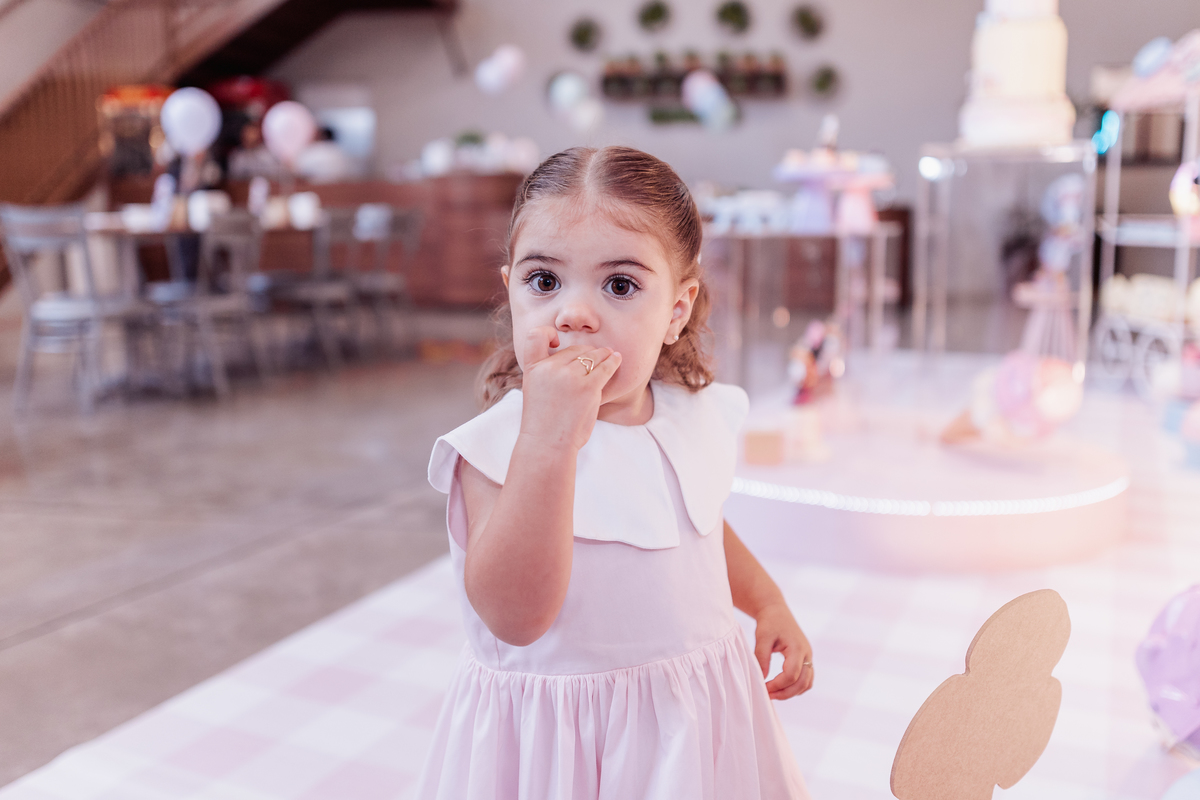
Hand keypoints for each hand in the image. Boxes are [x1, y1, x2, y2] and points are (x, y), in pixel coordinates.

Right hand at [518, 326, 621, 451]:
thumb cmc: (543, 423)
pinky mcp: (588, 387)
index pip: (536, 336)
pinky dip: (613, 362)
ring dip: (602, 354)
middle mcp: (550, 368)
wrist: (547, 444)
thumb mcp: (534, 391)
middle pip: (573, 349)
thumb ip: (547, 374)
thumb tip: (574, 359)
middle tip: (596, 356)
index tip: (557, 341)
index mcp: (533, 368)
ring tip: (610, 354)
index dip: (547, 333)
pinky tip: (617, 359)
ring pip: (592, 355)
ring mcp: (569, 376)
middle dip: (585, 353)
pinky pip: (606, 367)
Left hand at [754, 602, 813, 699]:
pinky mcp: (806, 659)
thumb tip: (762, 678)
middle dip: (785, 693)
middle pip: (802, 683)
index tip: (763, 687)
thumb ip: (762, 657)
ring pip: (807, 683)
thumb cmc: (769, 622)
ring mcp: (808, 657)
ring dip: (792, 692)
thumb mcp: (762, 637)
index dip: (778, 685)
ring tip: (774, 693)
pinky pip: (807, 679)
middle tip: (768, 695)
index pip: (791, 674)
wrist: (776, 611)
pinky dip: (797, 687)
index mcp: (797, 647)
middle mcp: (806, 654)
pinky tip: (782, 688)